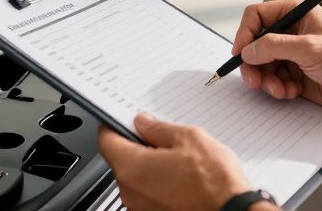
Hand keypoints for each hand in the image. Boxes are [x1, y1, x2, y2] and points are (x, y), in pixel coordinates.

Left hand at [96, 113, 265, 210]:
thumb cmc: (215, 183)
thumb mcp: (189, 139)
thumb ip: (158, 129)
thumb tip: (143, 123)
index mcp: (132, 168)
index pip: (106, 140)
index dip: (114, 125)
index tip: (124, 119)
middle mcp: (130, 193)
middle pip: (122, 160)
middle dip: (138, 146)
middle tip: (163, 138)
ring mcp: (141, 209)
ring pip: (137, 179)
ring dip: (151, 167)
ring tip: (181, 162)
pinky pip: (149, 195)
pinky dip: (160, 185)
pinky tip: (183, 180)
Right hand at [232, 0, 321, 115]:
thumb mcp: (309, 48)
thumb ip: (274, 46)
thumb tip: (247, 51)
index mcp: (296, 14)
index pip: (257, 16)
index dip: (244, 34)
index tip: (239, 54)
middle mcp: (292, 33)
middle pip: (256, 44)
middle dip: (253, 64)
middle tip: (254, 81)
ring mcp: (294, 56)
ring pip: (263, 66)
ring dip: (266, 80)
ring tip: (279, 90)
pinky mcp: (298, 77)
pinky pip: (275, 82)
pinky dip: (278, 89)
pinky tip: (291, 93)